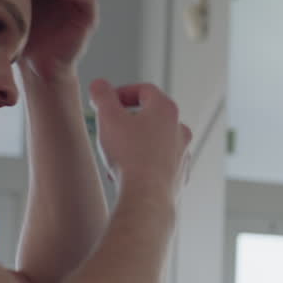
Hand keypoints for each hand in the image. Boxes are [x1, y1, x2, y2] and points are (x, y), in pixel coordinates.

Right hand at [88, 80, 192, 197]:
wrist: (146, 196)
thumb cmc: (130, 156)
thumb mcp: (107, 117)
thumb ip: (102, 95)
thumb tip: (100, 85)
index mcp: (166, 110)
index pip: (144, 90)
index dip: (122, 92)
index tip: (106, 102)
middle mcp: (180, 130)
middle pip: (151, 116)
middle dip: (127, 119)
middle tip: (109, 127)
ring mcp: (183, 153)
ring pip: (155, 141)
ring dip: (135, 142)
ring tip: (115, 153)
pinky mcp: (180, 174)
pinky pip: (159, 163)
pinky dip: (144, 162)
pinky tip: (127, 172)